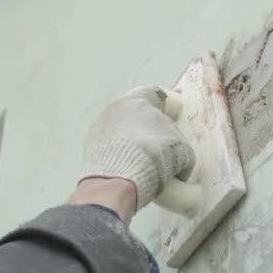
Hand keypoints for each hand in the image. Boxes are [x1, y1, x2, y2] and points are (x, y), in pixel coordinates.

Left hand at [78, 86, 195, 212]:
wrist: (119, 179)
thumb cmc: (156, 155)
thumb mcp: (183, 153)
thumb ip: (183, 152)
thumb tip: (181, 168)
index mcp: (139, 100)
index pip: (154, 93)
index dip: (165, 104)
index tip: (171, 114)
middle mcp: (116, 107)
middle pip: (135, 111)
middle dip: (146, 123)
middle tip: (158, 141)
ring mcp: (99, 126)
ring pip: (120, 128)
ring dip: (130, 139)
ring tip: (142, 158)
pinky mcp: (89, 146)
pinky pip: (109, 146)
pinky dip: (118, 153)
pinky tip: (127, 168)